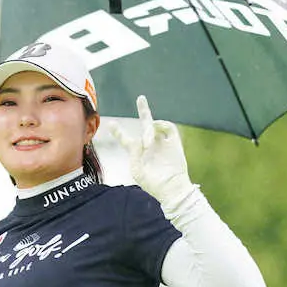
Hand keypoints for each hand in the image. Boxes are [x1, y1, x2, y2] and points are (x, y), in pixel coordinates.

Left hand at [110, 95, 194, 209]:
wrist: (170, 188)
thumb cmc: (152, 183)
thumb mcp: (137, 170)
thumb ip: (134, 154)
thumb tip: (140, 141)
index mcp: (137, 153)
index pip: (126, 139)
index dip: (119, 132)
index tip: (111, 124)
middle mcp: (150, 144)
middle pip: (146, 123)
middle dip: (144, 110)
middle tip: (140, 98)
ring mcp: (162, 142)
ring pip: (154, 125)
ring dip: (148, 131)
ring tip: (147, 145)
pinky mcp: (174, 142)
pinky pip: (168, 127)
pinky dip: (160, 128)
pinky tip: (153, 137)